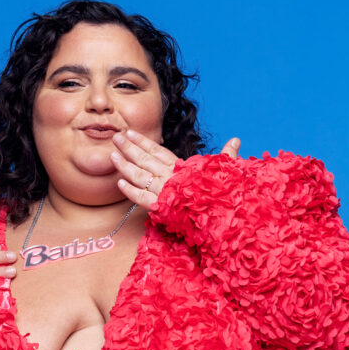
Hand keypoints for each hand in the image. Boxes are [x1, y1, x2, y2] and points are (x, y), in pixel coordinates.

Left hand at [110, 131, 240, 207]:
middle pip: (146, 160)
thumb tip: (236, 140)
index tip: (130, 133)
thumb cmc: (222, 195)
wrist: (222, 216)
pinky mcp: (163, 207)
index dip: (143, 142)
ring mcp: (166, 191)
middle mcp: (172, 177)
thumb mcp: (224, 172)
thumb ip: (226, 156)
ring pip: (141, 176)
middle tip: (115, 138)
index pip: (159, 151)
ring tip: (112, 156)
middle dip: (129, 148)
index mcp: (183, 167)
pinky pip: (143, 198)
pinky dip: (130, 191)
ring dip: (125, 166)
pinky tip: (119, 183)